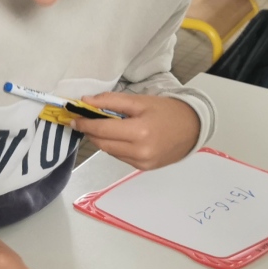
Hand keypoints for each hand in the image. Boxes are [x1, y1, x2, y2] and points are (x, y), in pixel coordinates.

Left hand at [72, 92, 199, 170]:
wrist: (193, 129)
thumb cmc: (167, 111)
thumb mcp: (140, 101)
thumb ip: (111, 101)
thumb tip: (86, 101)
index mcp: (139, 132)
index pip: (102, 129)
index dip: (85, 124)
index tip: (74, 118)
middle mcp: (140, 151)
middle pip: (103, 143)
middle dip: (91, 132)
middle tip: (83, 120)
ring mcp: (142, 162)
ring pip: (110, 151)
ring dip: (102, 139)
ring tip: (102, 127)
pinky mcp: (144, 167)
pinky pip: (120, 157)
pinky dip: (115, 146)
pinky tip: (119, 137)